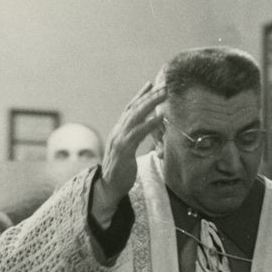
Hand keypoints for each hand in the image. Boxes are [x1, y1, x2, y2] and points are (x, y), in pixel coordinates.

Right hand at [91, 81, 169, 227]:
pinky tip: (159, 118)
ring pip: (135, 116)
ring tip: (164, 95)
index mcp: (119, 131)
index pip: (130, 109)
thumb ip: (135, 138)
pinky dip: (149, 124)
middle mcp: (117, 132)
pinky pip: (137, 133)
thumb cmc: (120, 170)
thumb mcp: (128, 150)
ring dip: (151, 104)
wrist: (107, 187)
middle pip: (134, 108)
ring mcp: (119, 140)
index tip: (151, 84)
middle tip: (163, 85)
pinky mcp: (123, 150)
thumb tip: (148, 128)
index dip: (140, 96)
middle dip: (149, 96)